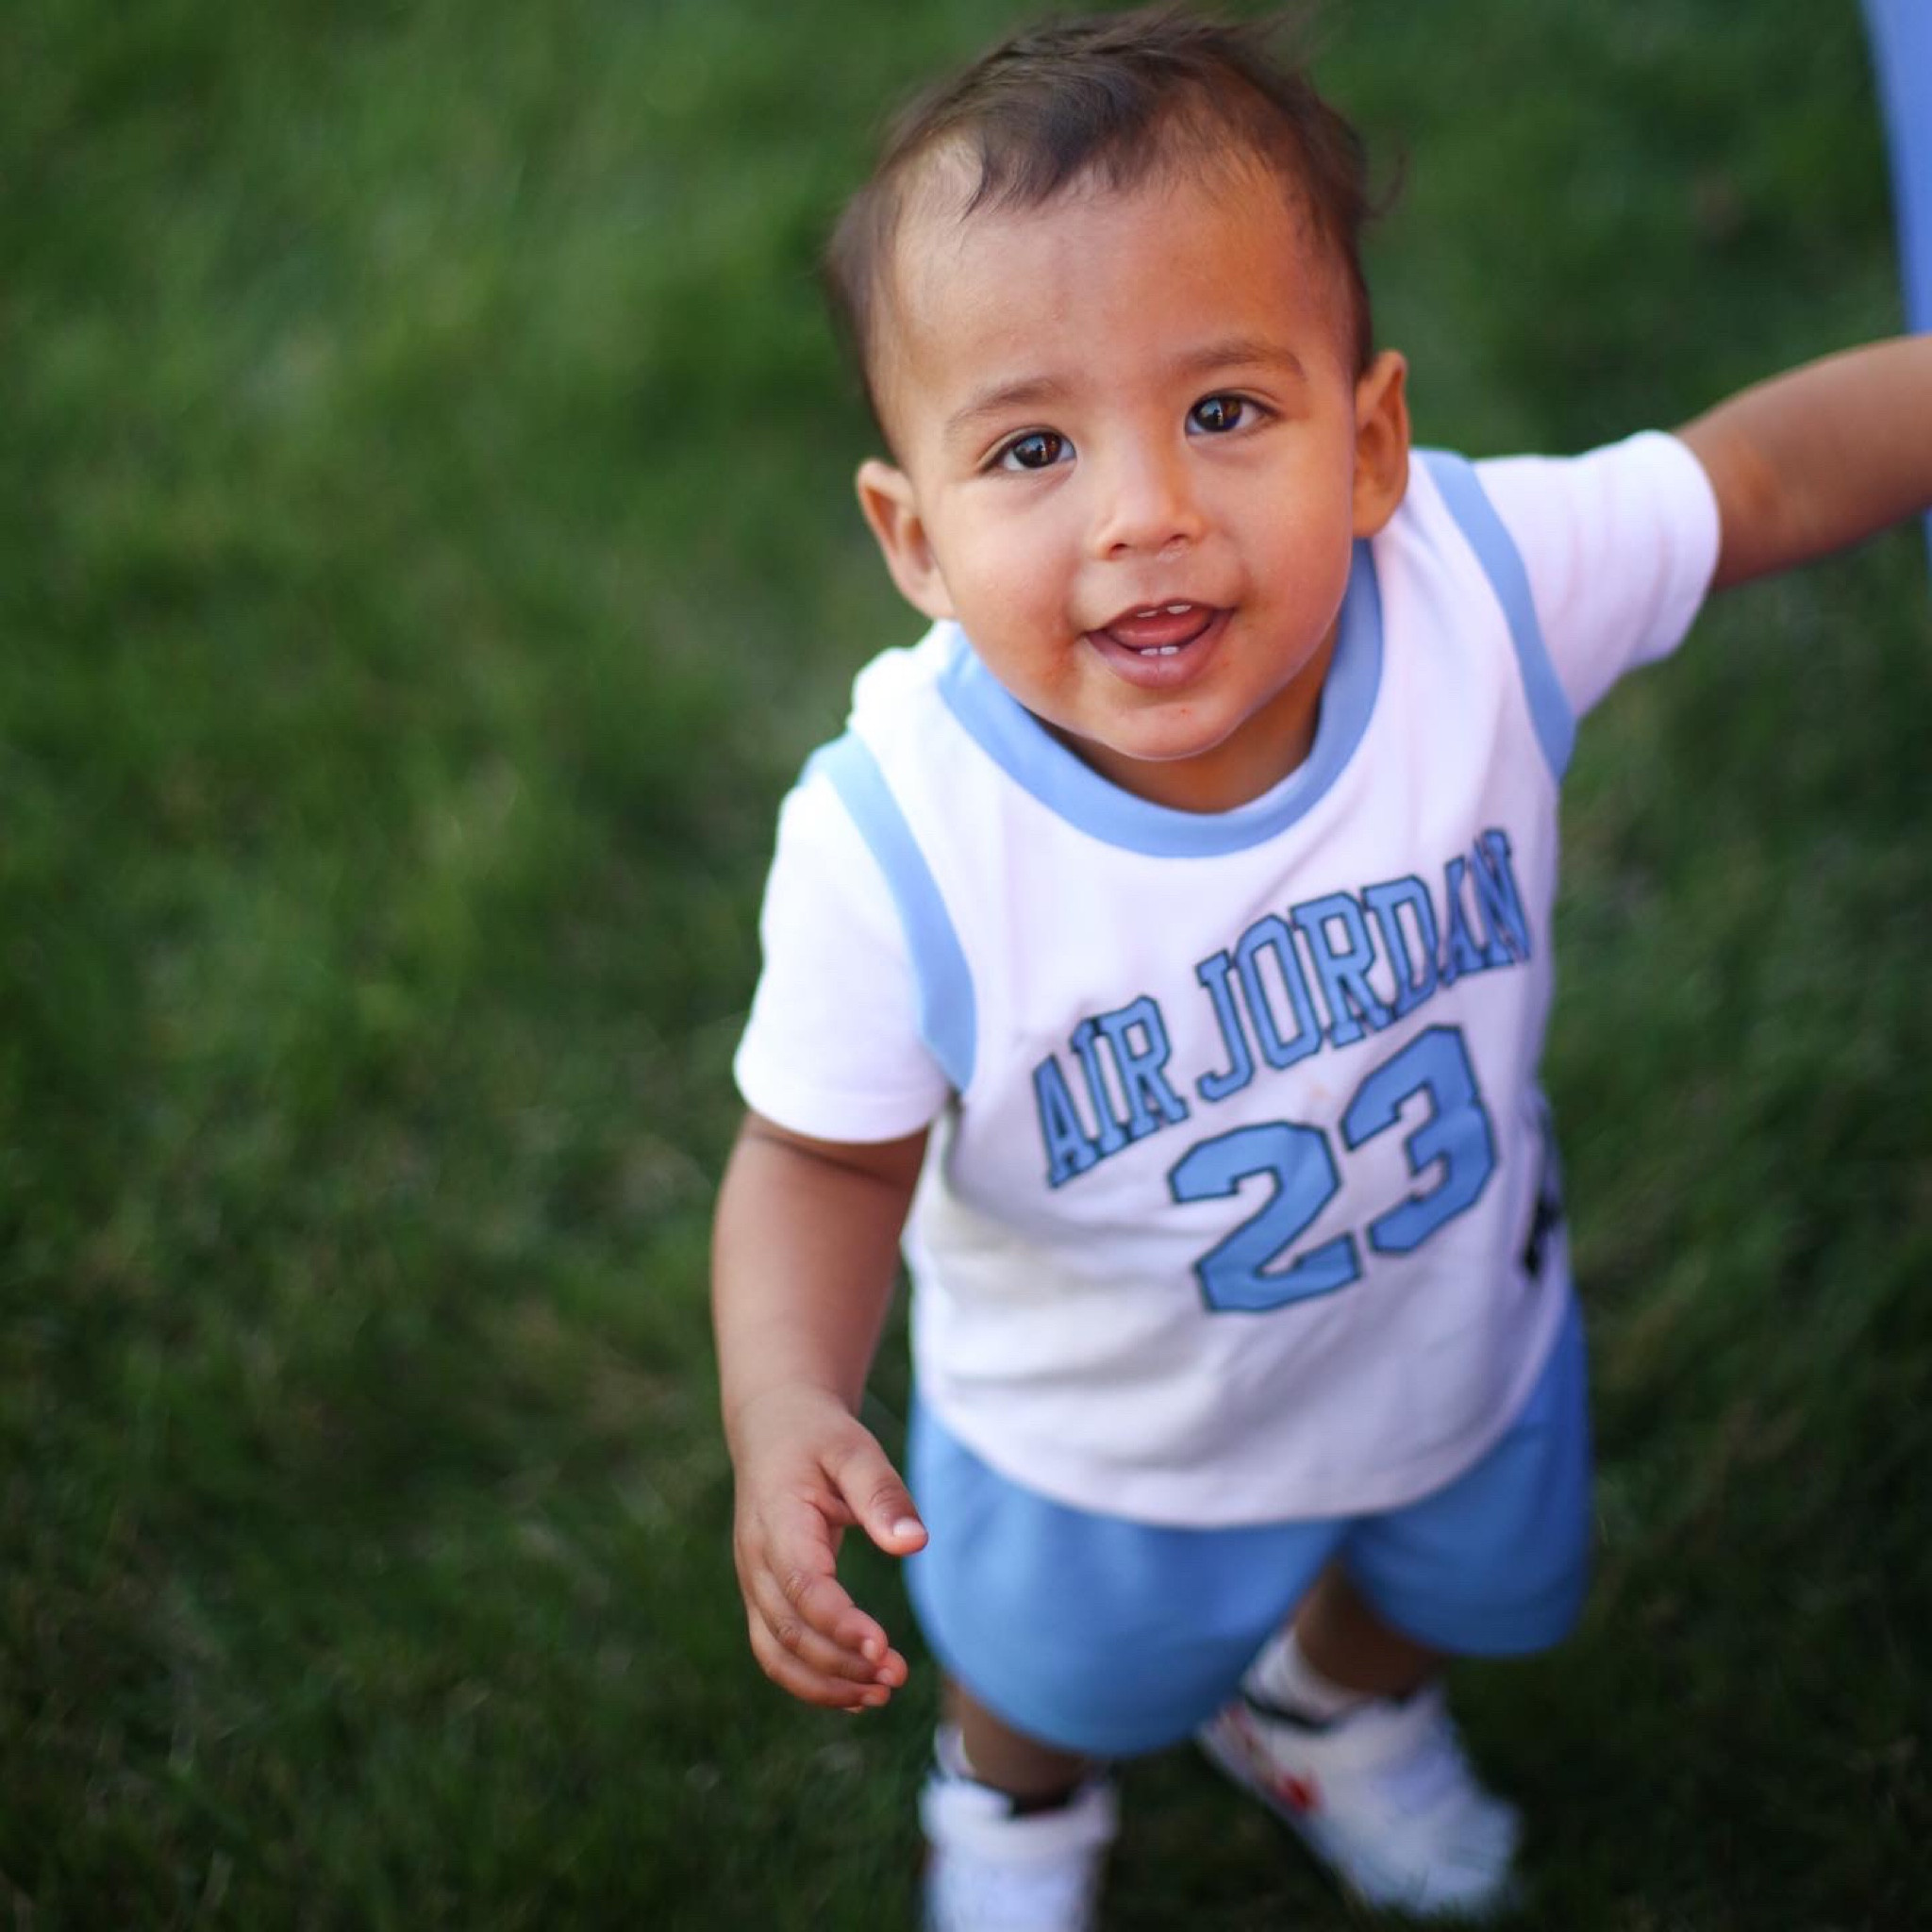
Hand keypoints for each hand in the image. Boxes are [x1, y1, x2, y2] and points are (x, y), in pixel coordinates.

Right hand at [727, 1384, 928, 1710]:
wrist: (773, 1427)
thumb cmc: (819, 1437)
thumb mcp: (855, 1450)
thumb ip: (882, 1494)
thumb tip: (915, 1543)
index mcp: (778, 1521)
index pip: (803, 1586)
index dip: (840, 1624)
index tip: (884, 1648)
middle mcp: (756, 1559)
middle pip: (789, 1631)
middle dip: (842, 1664)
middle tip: (897, 1676)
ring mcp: (753, 1582)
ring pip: (776, 1652)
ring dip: (825, 1683)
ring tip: (882, 1694)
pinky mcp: (763, 1595)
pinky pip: (776, 1650)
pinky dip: (810, 1680)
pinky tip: (855, 1695)